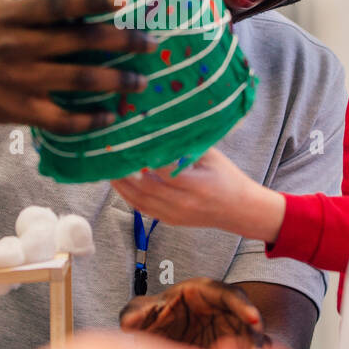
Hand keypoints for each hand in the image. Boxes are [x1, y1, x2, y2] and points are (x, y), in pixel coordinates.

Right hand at [0, 0, 154, 131]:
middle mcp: (20, 45)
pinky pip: (59, 118)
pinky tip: (109, 117)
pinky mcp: (13, 109)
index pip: (62, 3)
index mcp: (14, 14)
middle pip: (81, 41)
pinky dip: (88, 120)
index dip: (96, 0)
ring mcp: (18, 79)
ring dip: (115, 82)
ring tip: (140, 83)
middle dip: (123, 42)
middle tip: (152, 44)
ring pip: (78, 80)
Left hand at [111, 148, 285, 242]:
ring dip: (121, 185)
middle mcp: (183, 202)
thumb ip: (187, 145)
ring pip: (139, 201)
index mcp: (196, 184)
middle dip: (124, 172)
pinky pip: (143, 209)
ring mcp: (175, 215)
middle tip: (110, 155)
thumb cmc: (227, 178)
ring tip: (109, 168)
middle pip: (145, 188)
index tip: (129, 143)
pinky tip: (120, 183)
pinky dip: (128, 196)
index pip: (162, 171)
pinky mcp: (170, 221)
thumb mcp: (212, 156)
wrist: (239, 210)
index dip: (143, 159)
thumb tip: (163, 127)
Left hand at [120, 278, 265, 348]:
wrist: (156, 333)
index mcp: (204, 291)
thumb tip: (130, 321)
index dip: (243, 305)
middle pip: (248, 318)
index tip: (252, 318)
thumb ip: (135, 312)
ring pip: (252, 339)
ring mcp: (230, 329)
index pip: (229, 294)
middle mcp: (223, 308)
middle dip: (255, 336)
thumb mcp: (141, 311)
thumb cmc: (154, 315)